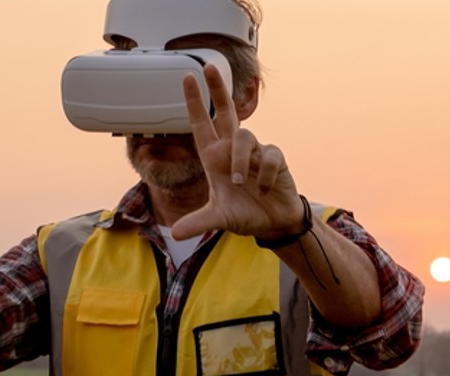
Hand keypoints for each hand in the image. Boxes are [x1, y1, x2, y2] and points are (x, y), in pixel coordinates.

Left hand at [171, 65, 303, 240]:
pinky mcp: (275, 158)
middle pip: (226, 112)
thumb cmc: (244, 214)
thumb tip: (174, 234)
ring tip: (239, 182)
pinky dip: (263, 175)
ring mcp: (255, 151)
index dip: (194, 103)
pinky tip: (262, 190)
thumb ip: (197, 223)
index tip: (187, 78)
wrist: (273, 223)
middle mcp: (233, 149)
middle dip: (217, 90)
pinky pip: (267, 157)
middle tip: (208, 67)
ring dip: (239, 160)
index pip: (201, 125)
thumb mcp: (218, 220)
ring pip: (244, 137)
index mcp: (215, 158)